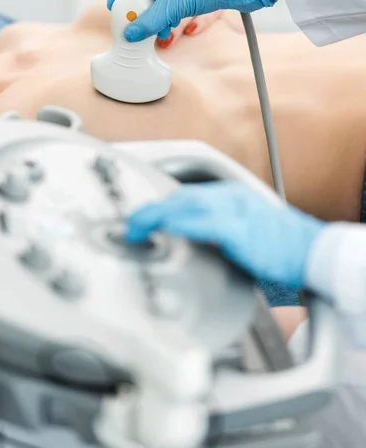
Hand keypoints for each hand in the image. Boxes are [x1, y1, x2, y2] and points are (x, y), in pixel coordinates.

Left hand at [126, 182, 325, 288]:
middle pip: (181, 196)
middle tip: (132, 222)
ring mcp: (236, 210)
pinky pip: (203, 222)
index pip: (188, 194)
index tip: (143, 216)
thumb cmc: (282, 248)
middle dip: (152, 208)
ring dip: (157, 215)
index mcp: (232, 196)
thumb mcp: (246, 232)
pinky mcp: (240, 229)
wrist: (314, 253)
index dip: (162, 205)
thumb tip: (191, 239)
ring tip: (136, 227)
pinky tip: (163, 228)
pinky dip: (180, 224)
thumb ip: (219, 231)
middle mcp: (231, 197)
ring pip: (186, 204)